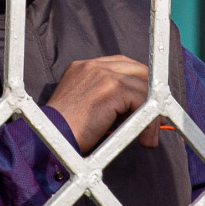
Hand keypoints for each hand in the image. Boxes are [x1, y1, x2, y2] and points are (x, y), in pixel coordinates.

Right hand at [48, 55, 163, 152]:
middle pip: (138, 71)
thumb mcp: (85, 107)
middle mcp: (93, 65)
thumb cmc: (63, 132)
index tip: (144, 107)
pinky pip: (143, 101)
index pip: (122, 66)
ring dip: (151, 116)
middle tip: (153, 123)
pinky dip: (148, 122)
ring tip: (148, 137)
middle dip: (150, 96)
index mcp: (84, 67)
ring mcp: (102, 74)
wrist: (51, 140)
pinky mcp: (111, 88)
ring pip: (143, 88)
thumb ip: (107, 99)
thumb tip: (139, 109)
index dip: (137, 86)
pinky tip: (145, 139)